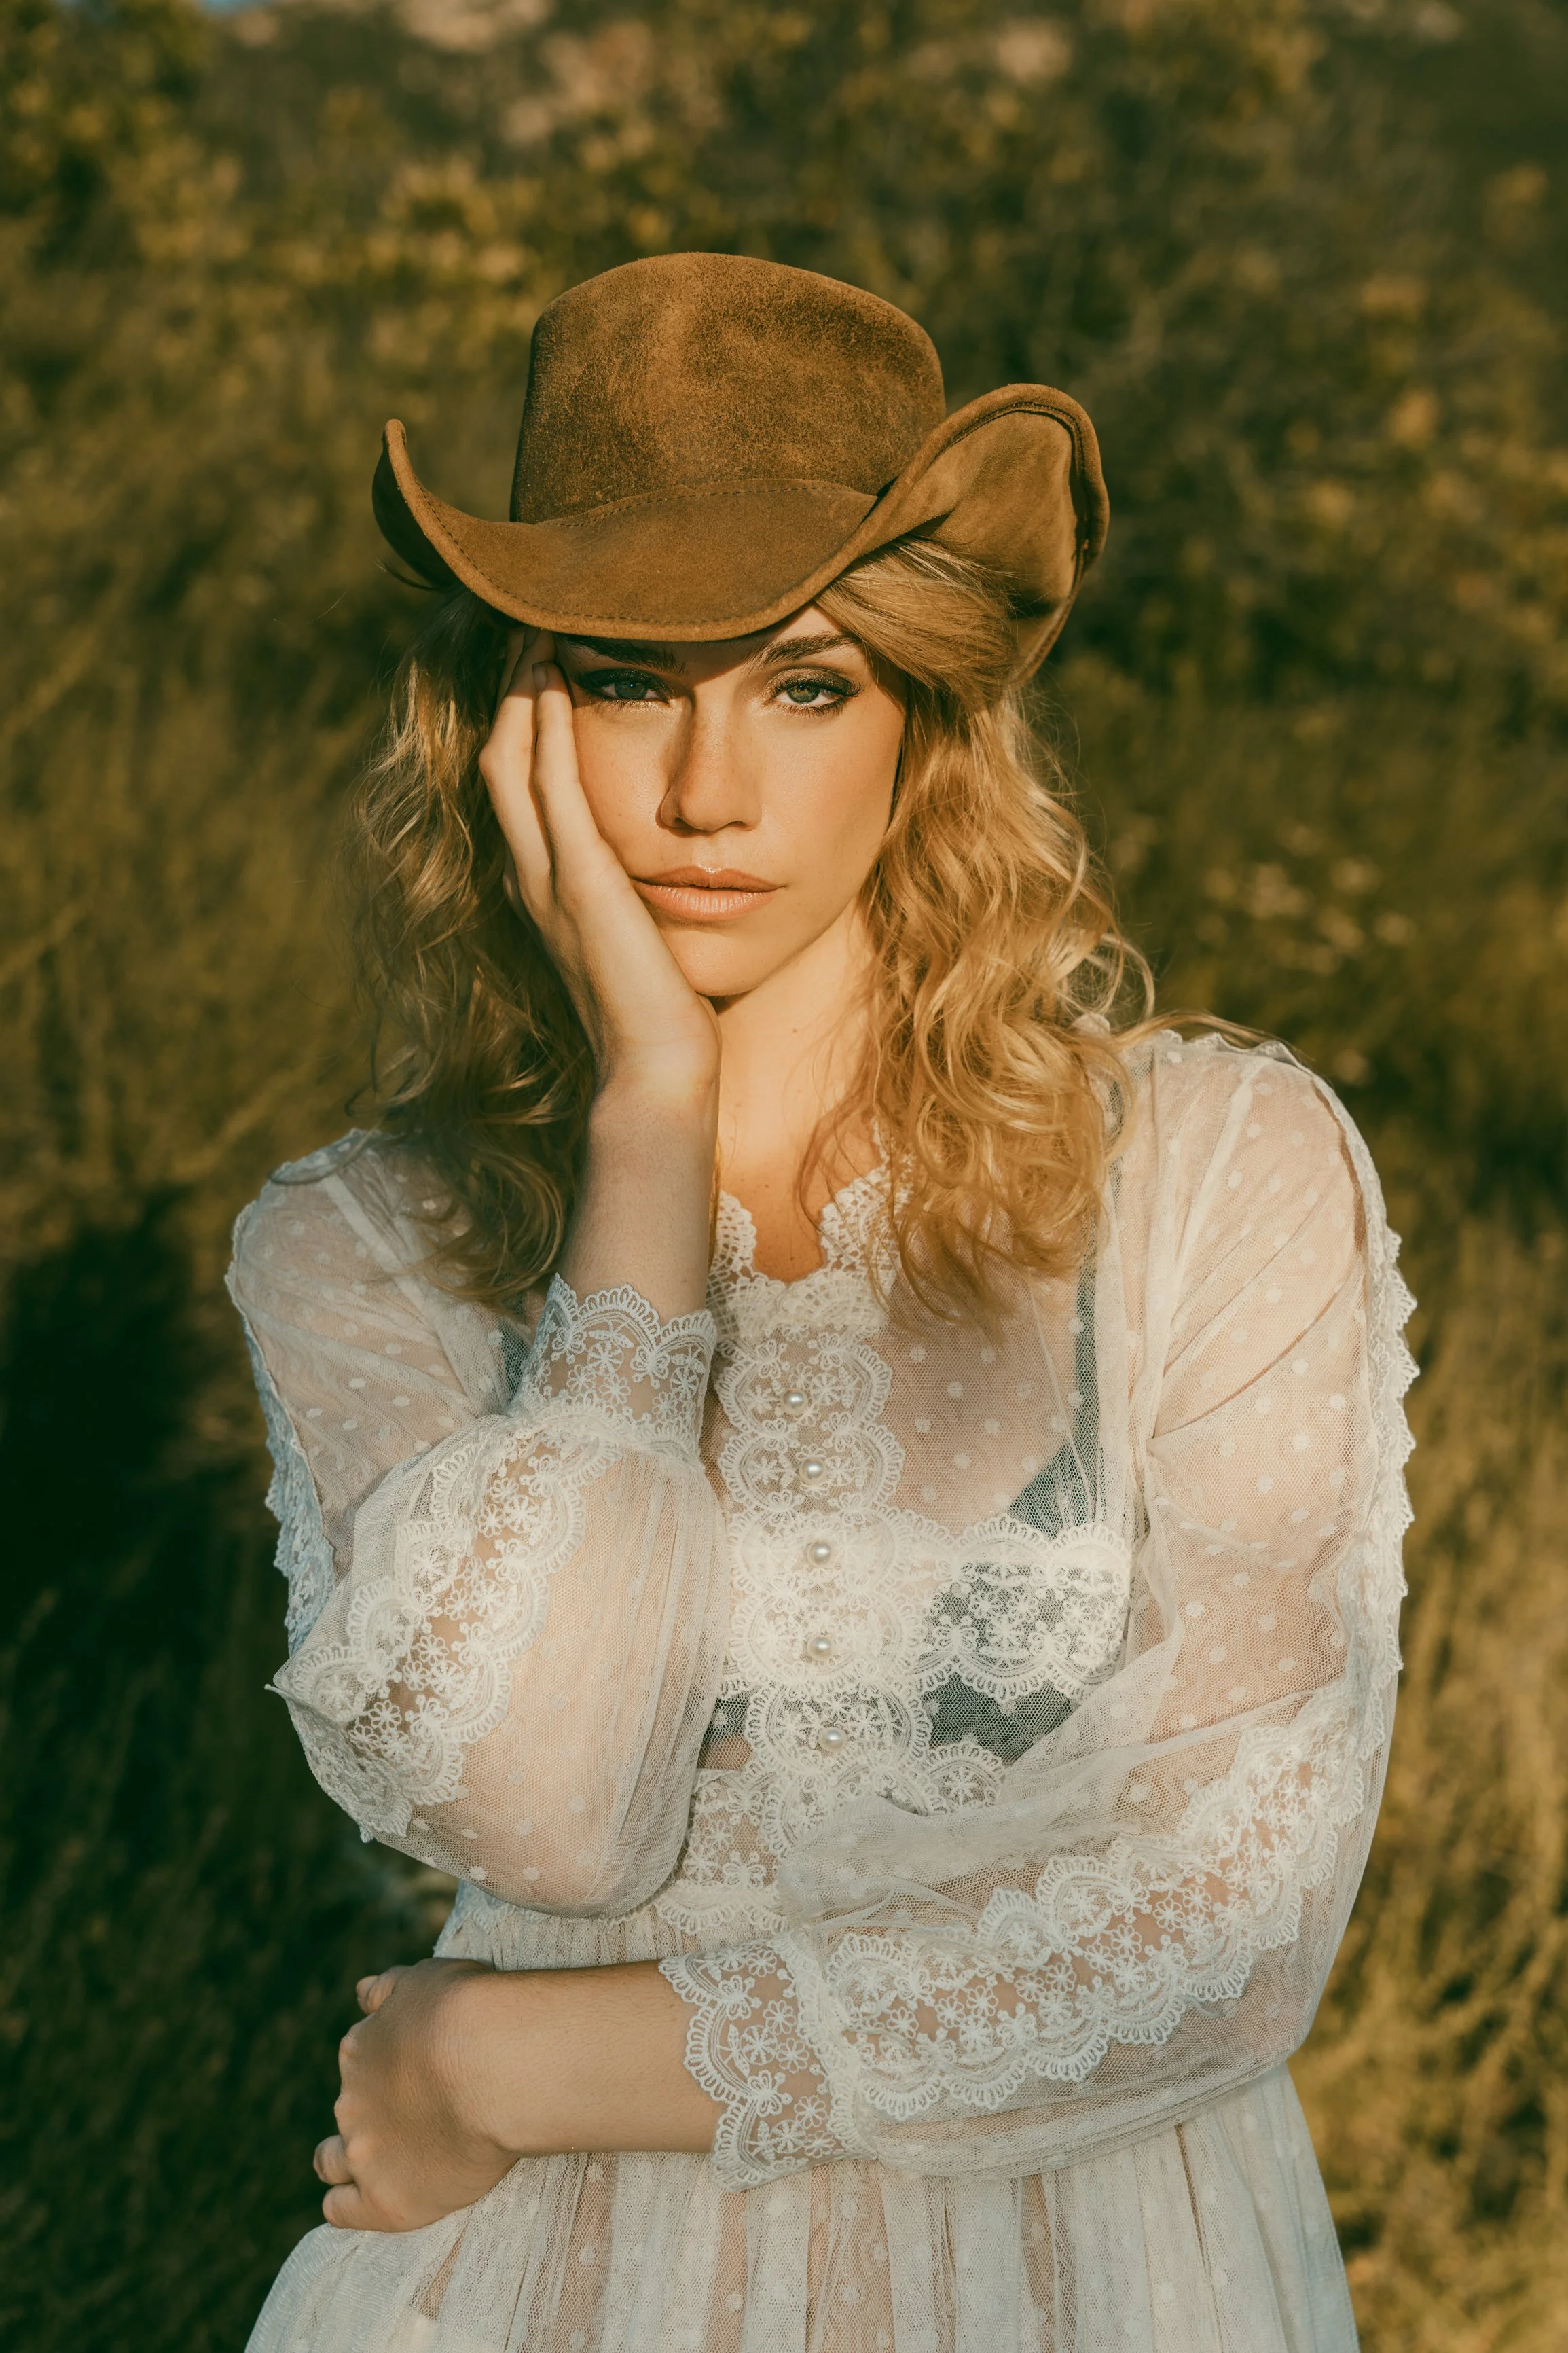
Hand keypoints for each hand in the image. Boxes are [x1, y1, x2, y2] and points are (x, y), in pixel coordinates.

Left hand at [313, 1960, 513, 2232]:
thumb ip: (387, 1988)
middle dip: (375, 2113)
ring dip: (346, 2162)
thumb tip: (359, 1993)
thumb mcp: (424, 1979)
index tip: (423, 2071)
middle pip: (350, 2111)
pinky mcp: (384, 2201)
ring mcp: (363, 2155)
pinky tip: (371, 2201)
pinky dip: (347, 2206)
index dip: (389, 2067)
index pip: (360, 2061)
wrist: (495, 2064)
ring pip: (331, 2163)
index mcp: (359, 2050)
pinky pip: (342, 2211)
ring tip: (385, 2163)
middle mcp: (351, 2103)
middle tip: (422, 2115)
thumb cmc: (470, 2012)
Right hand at [479, 632, 718, 1107]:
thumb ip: (635, 897)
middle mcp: (534, 877)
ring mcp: (549, 878)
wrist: (656, 1071)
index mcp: (548, 888)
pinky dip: (550, 729)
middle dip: (511, 693)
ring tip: (533, 631)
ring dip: (523, 694)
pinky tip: (556, 681)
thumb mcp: (642, 938)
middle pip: (502, 760)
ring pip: (515, 763)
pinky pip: (553, 787)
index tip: (540, 667)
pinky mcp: (580, 882)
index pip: (519, 787)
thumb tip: (665, 865)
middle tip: (525, 626)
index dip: (523, 724)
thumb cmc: (664, 1015)